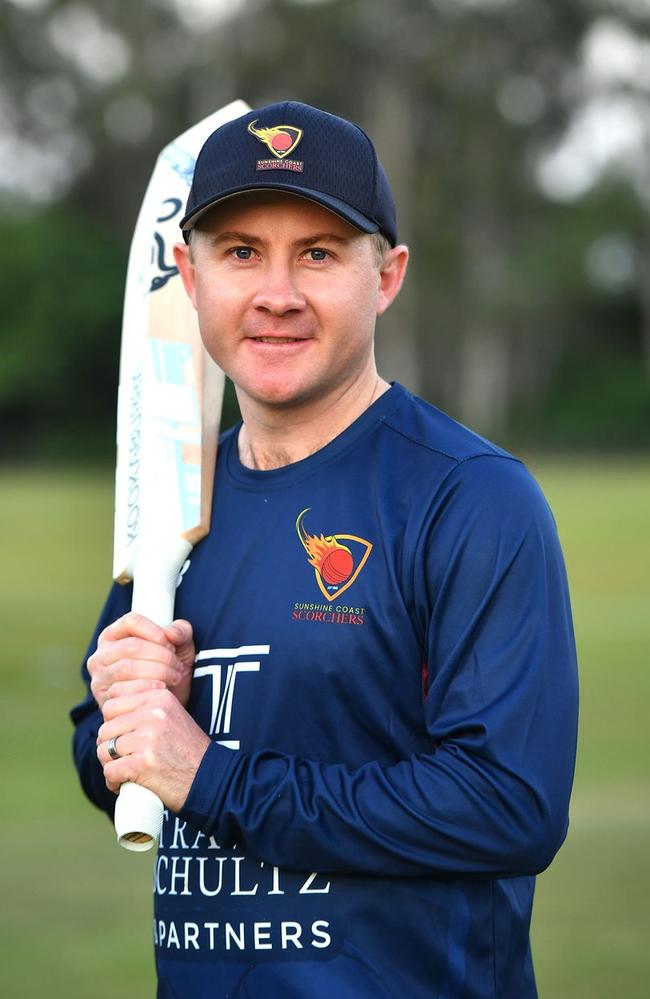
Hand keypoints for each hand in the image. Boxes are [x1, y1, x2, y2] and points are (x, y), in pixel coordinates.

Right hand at [87, 612, 195, 710]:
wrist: (164, 708)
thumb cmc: (168, 671)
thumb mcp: (180, 648)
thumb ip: (181, 632)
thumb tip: (171, 633)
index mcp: (115, 634)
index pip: (131, 621)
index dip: (155, 631)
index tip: (172, 645)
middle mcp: (102, 654)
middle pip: (131, 646)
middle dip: (161, 655)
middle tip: (178, 666)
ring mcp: (100, 677)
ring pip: (127, 668)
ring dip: (158, 672)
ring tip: (174, 677)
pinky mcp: (103, 699)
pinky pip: (123, 691)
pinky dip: (147, 689)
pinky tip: (162, 690)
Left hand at [97, 686, 210, 812]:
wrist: (210, 779)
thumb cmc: (187, 752)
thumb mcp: (172, 717)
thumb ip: (145, 710)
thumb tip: (109, 718)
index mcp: (160, 697)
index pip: (112, 703)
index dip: (113, 723)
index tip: (125, 737)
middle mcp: (154, 713)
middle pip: (105, 728)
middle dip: (109, 746)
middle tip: (124, 758)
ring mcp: (148, 738)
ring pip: (104, 750)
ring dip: (111, 765)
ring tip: (125, 772)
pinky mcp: (142, 763)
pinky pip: (110, 771)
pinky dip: (113, 782)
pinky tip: (124, 784)